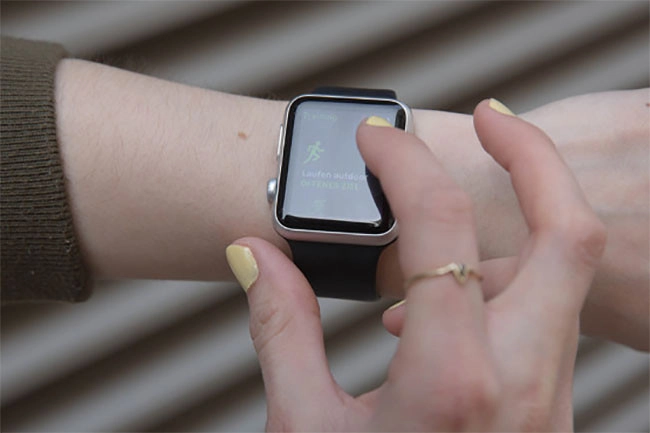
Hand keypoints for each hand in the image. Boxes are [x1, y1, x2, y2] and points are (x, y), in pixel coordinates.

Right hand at [226, 100, 605, 430]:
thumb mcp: (307, 430)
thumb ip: (281, 329)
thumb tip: (254, 257)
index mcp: (454, 379)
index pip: (442, 226)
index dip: (404, 164)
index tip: (373, 143)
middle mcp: (524, 378)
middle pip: (570, 230)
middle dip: (532, 156)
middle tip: (490, 119)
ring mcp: (550, 392)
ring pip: (569, 270)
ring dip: (521, 215)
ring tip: (447, 215)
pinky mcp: (550, 402)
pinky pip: (551, 313)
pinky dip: (511, 274)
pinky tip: (447, 295)